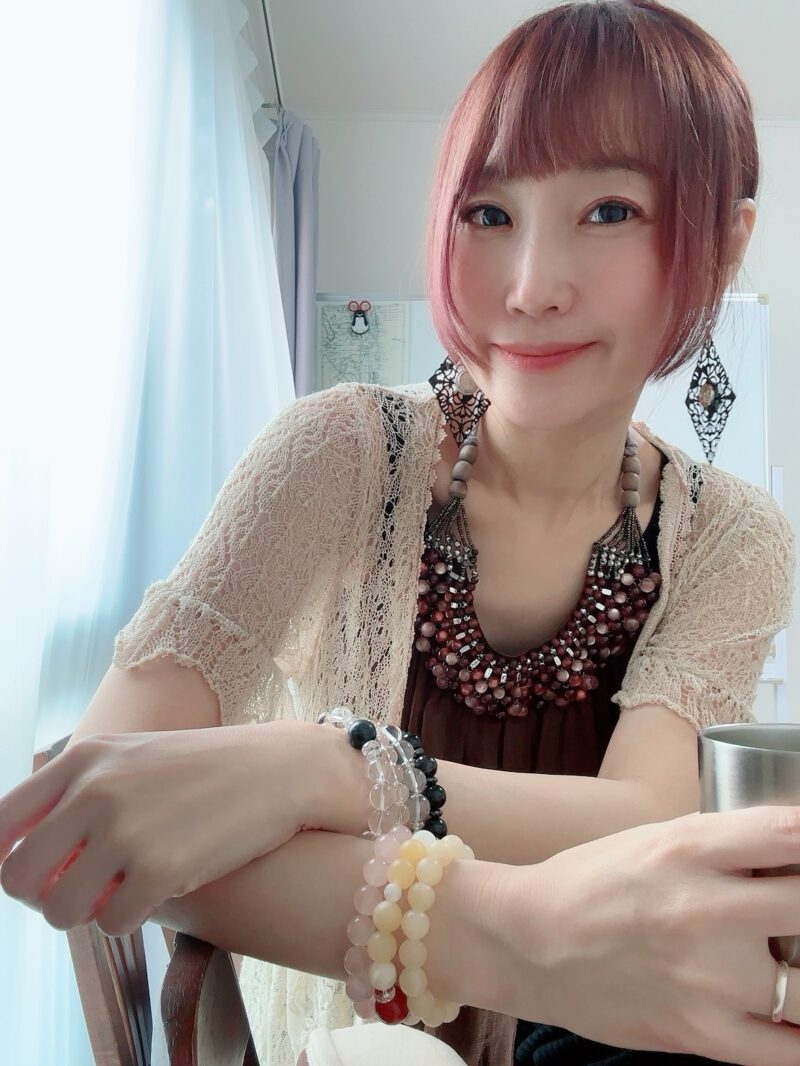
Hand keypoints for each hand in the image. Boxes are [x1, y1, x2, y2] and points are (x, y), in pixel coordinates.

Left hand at [0, 720, 326, 935]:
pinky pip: (110, 924)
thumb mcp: (133, 758)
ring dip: (85, 913)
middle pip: (17, 875)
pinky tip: (154, 892)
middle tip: (80, 889)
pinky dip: (127, 918)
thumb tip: (27, 861)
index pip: (2, 823)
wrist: (280, 769)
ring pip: (59, 910)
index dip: (9, 858)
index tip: (37, 870)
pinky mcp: (160, 869)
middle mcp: (95, 791)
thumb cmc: (205, 769)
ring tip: (119, 892)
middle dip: (43, 895)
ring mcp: (126, 831)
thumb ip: (78, 794)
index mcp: (85, 758)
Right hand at [504, 806, 799, 1064]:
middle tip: (795, 911)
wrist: (528, 940)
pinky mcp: (701, 1034)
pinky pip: (792, 1050)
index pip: (791, 834)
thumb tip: (794, 855)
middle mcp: (703, 909)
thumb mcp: (656, 839)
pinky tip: (793, 1010)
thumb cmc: (592, 881)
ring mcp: (707, 978)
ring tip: (791, 961)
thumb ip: (726, 847)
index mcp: (687, 847)